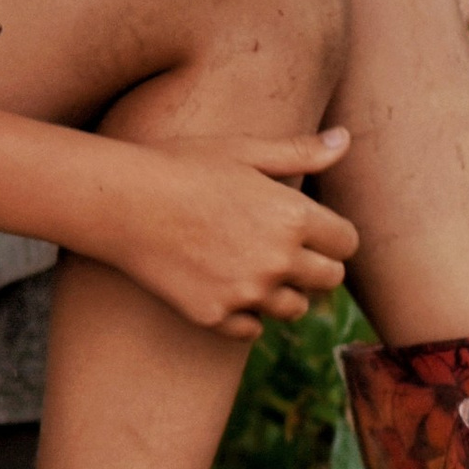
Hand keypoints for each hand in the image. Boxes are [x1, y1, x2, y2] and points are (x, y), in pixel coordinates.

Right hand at [78, 128, 359, 337]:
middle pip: (329, 279)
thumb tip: (345, 139)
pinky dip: (244, 314)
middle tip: (283, 248)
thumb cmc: (182, 165)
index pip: (347, 242)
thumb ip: (300, 151)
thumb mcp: (243, 150)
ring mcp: (246, 293)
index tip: (311, 228)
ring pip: (293, 309)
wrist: (121, 202)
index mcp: (293, 216)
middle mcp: (278, 261)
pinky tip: (222, 285)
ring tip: (249, 265)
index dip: (332, 234)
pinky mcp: (215, 316)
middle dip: (314, 265)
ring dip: (281, 292)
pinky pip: (251, 329)